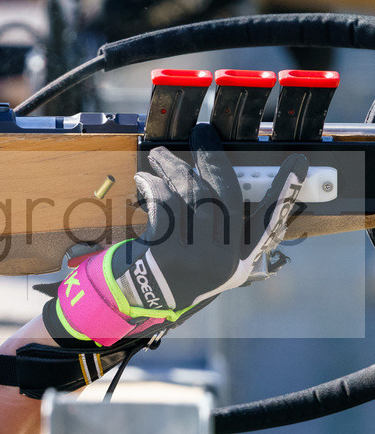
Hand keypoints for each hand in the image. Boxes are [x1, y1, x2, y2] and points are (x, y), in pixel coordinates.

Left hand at [47, 123, 306, 345]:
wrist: (137, 299)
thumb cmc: (173, 269)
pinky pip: (164, 204)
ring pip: (191, 194)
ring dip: (173, 167)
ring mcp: (196, 259)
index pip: (268, 222)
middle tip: (201, 133)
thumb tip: (219, 177)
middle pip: (224, 196)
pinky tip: (146, 180)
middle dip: (212, 158)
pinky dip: (153, 186)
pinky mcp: (167, 253)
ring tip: (160, 156)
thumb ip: (222, 229)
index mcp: (239, 262)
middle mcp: (223, 262)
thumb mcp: (207, 257)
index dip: (284, 191)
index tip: (297, 161)